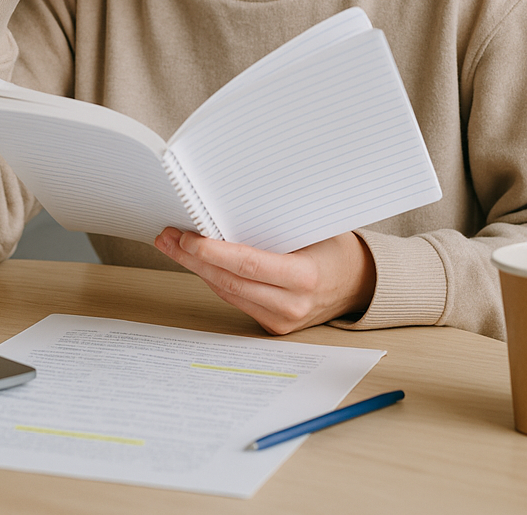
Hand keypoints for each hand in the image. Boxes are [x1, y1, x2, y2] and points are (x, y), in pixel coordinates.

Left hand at [153, 228, 376, 334]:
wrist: (359, 283)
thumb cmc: (335, 247)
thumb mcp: (314, 227)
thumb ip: (278, 222)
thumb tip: (230, 201)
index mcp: (305, 277)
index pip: (248, 264)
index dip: (213, 252)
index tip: (187, 238)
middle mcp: (291, 304)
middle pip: (229, 281)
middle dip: (193, 259)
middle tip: (167, 237)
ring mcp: (281, 320)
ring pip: (227, 292)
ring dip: (196, 269)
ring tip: (172, 246)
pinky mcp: (273, 326)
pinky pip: (236, 299)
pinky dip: (215, 279)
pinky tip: (197, 262)